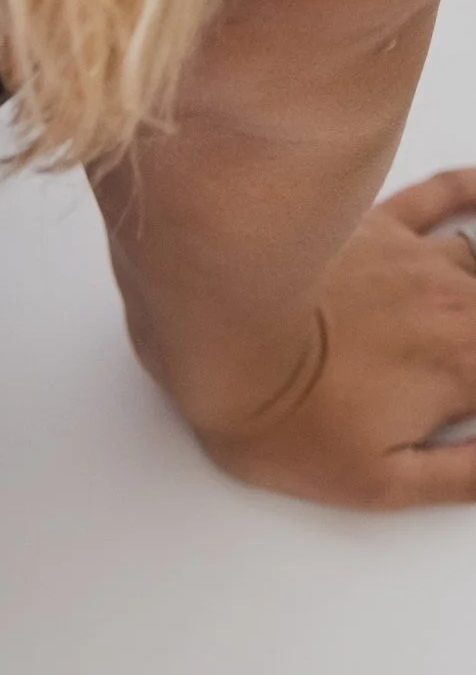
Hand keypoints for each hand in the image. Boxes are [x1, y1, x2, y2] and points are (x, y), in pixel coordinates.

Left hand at [190, 169, 475, 507]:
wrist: (224, 342)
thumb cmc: (286, 415)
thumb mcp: (377, 482)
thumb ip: (461, 476)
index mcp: (464, 370)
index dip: (475, 394)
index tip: (461, 400)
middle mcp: (458, 306)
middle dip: (473, 350)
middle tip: (448, 365)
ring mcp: (421, 262)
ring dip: (475, 293)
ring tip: (452, 320)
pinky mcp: (379, 229)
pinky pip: (444, 194)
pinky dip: (472, 191)